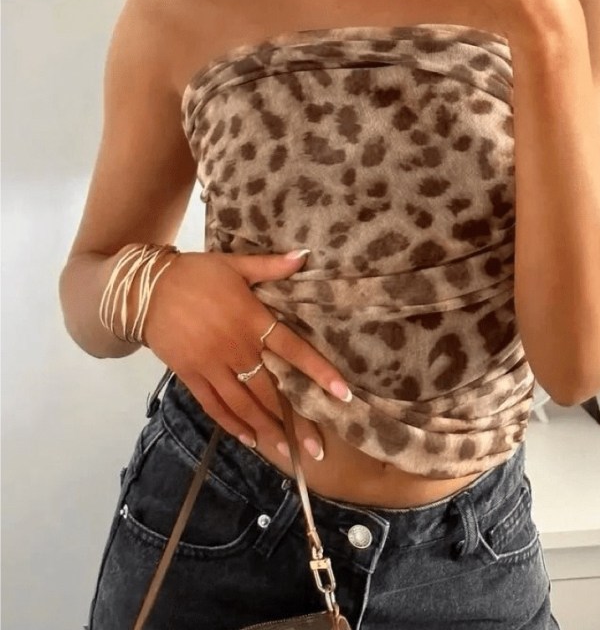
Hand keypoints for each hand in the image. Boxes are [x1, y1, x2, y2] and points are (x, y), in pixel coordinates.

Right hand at [142, 250, 351, 462]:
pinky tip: (250, 439)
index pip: (294, 349)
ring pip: (244, 405)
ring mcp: (212, 365)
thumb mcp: (235, 265)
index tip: (342, 394)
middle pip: (271, 390)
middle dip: (296, 422)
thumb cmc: (196, 274)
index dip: (319, 372)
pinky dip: (233, 425)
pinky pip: (215, 406)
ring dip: (267, 431)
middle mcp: (236, 348)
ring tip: (288, 454)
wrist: (146, 289)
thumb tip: (304, 255)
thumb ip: (271, 266)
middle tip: (317, 450)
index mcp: (252, 320)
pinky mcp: (191, 376)